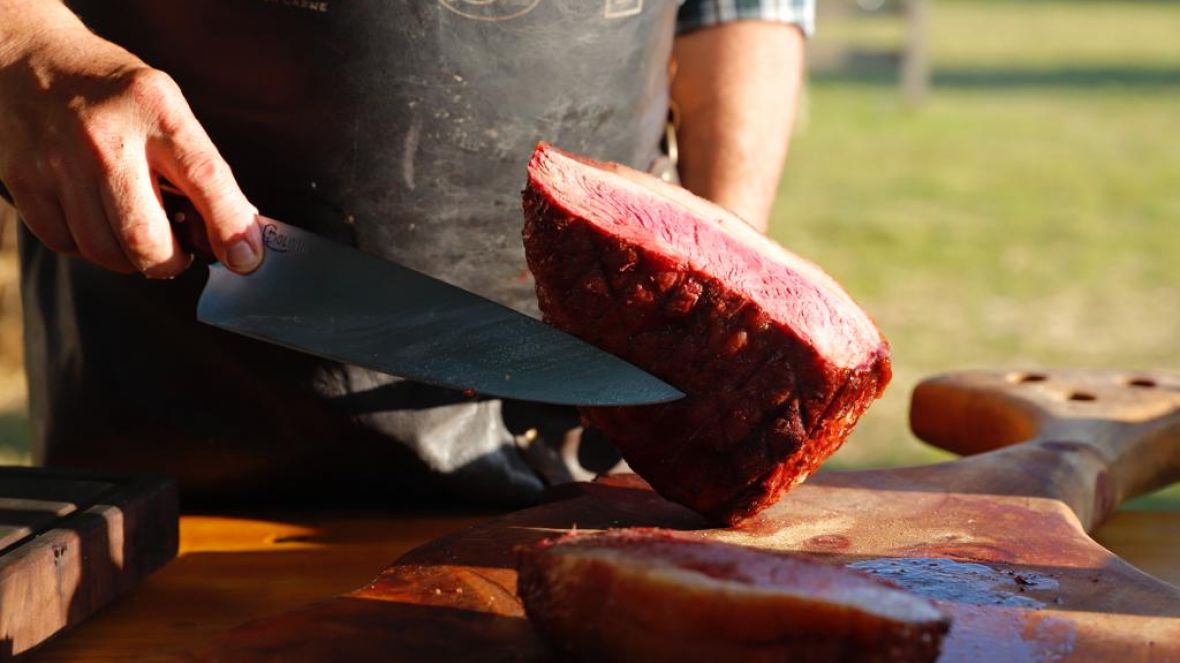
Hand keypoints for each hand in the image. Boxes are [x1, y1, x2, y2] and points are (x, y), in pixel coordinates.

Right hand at [0, 5, 261, 276]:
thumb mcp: (167, 108)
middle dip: (170, 262)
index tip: (245, 259)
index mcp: (155, 109)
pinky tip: (98, 221)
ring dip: (130, 259)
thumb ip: (201, 168)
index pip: (205, 178)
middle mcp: (106, 137)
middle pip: (144, 237)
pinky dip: (89, 247)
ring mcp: (59, 161)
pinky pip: (66, 244)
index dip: (230, 227)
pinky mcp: (24, 182)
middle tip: (177, 253)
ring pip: (104, 250)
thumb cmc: (113, 95)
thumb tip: (240, 233)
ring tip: (137, 233)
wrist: (31, 62)